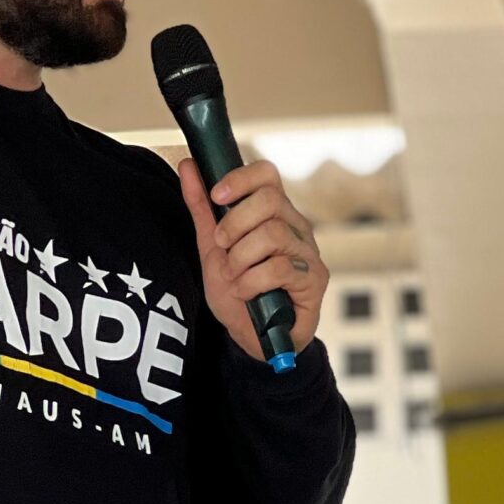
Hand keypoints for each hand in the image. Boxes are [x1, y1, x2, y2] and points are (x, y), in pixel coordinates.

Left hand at [178, 156, 327, 360]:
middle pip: (269, 200)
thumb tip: (187, 165)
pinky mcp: (315, 279)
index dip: (240, 179)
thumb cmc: (238, 291)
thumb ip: (201, 208)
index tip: (216, 196)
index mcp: (274, 213)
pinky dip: (252, 282)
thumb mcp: (211, 248)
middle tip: (222, 248)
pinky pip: (280, 267)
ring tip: (234, 276)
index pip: (267, 174)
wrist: (253, 338)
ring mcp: (308, 251)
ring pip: (272, 234)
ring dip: (241, 258)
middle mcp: (295, 226)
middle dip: (234, 224)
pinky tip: (246, 292)